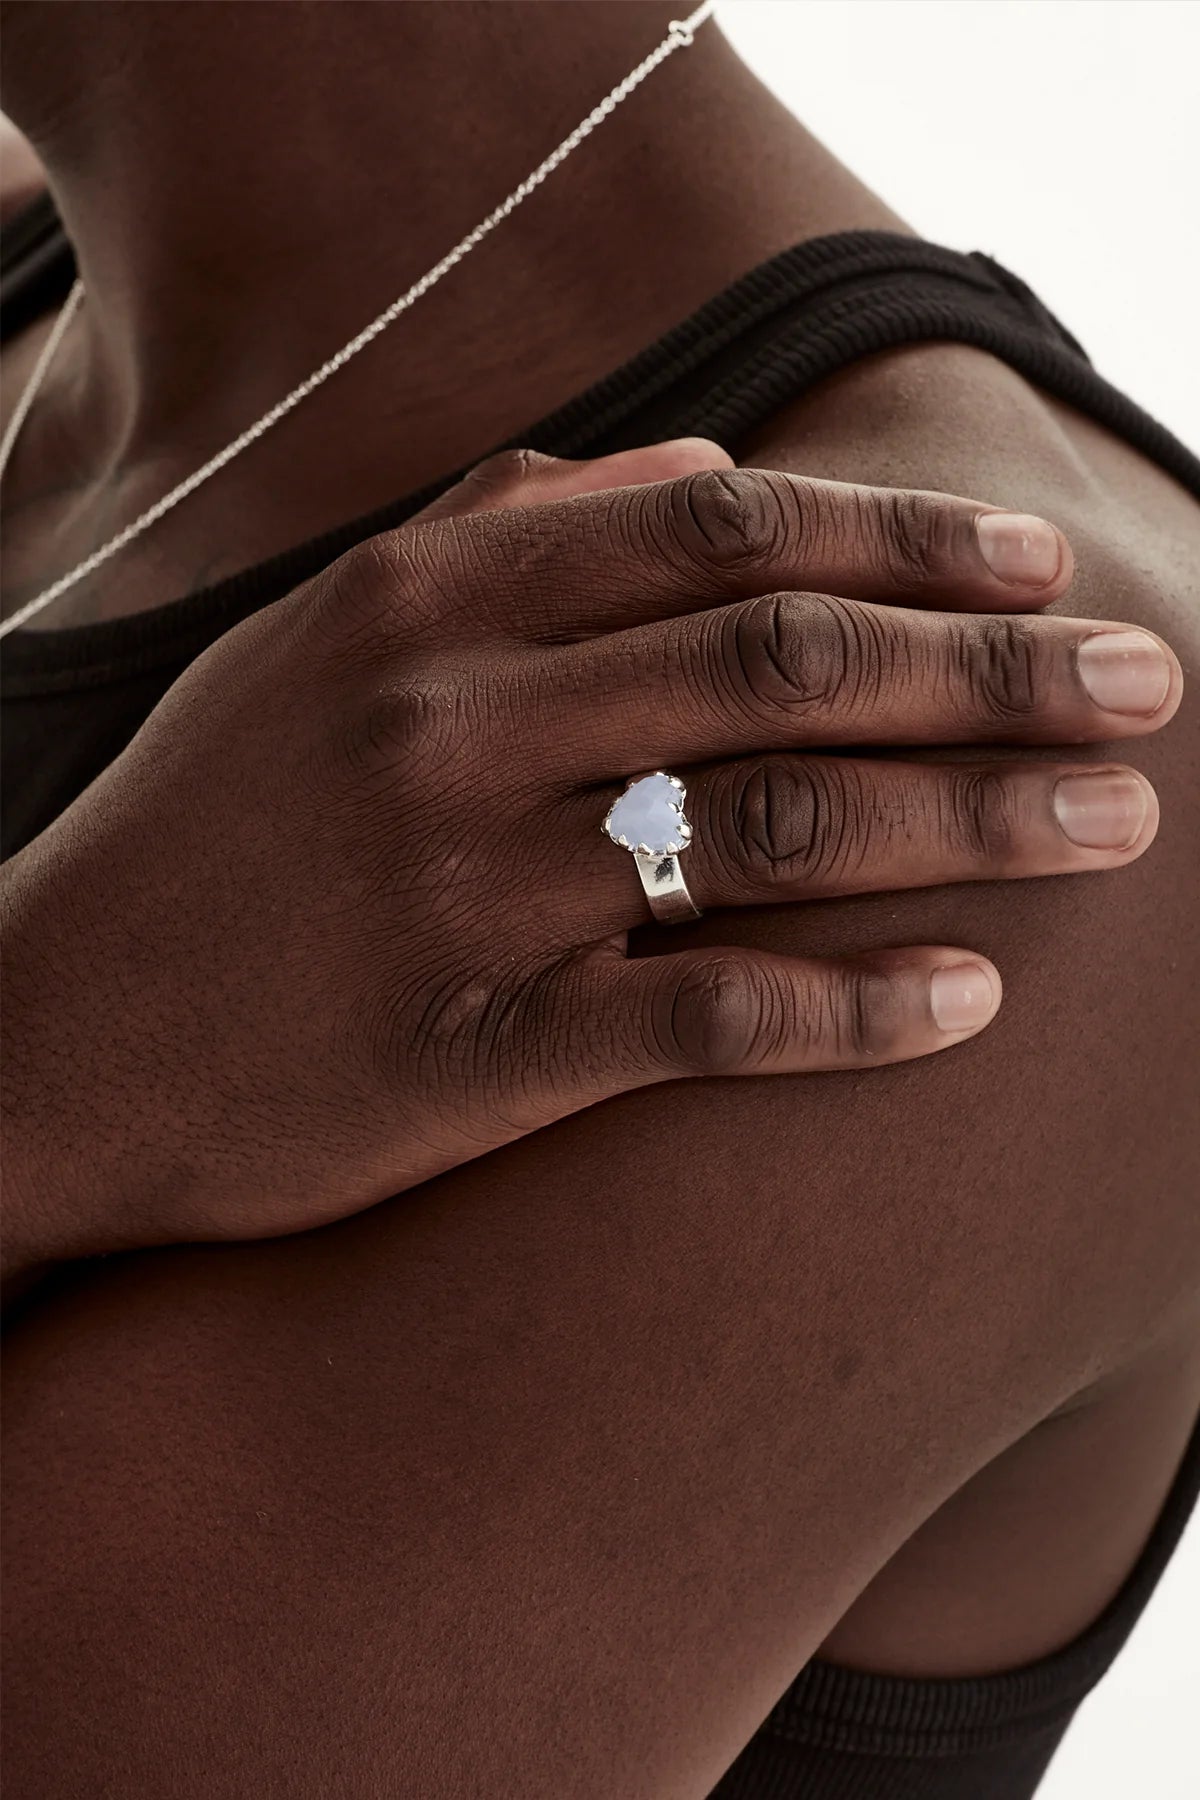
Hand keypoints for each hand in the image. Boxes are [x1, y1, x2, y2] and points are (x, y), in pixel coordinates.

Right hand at [1, 446, 1181, 1270]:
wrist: (55, 1030)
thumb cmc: (215, 833)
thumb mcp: (325, 636)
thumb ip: (506, 527)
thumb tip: (693, 465)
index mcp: (429, 602)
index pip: (724, 532)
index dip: (904, 540)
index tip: (1037, 562)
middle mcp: (453, 721)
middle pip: (784, 664)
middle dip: (992, 667)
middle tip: (1147, 683)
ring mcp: (463, 884)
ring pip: (772, 826)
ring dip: (973, 816)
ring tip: (1115, 823)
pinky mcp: (469, 1047)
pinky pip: (703, 1015)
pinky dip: (854, 1006)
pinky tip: (973, 996)